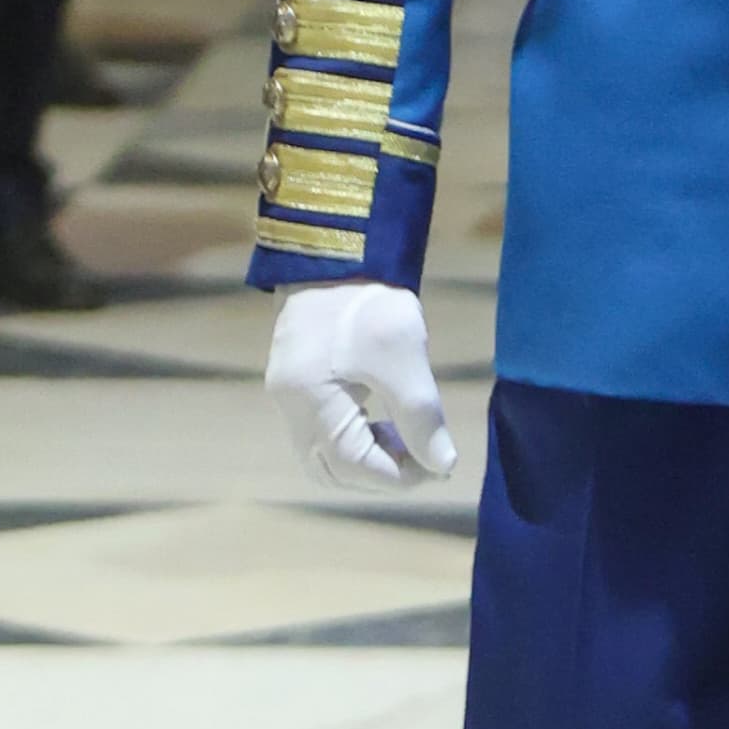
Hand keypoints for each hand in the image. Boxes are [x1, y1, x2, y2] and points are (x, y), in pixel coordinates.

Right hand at [269, 280, 459, 494]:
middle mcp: (288, 405)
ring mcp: (285, 394)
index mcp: (310, 399)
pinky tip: (380, 418)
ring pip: (322, 457)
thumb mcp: (403, 355)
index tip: (439, 465)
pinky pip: (318, 434)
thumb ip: (421, 416)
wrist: (337, 252)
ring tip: (402, 437)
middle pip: (331, 470)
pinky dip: (351, 442)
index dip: (401, 476)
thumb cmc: (369, 301)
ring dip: (364, 461)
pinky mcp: (293, 383)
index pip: (355, 466)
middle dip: (380, 474)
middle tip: (420, 456)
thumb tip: (442, 465)